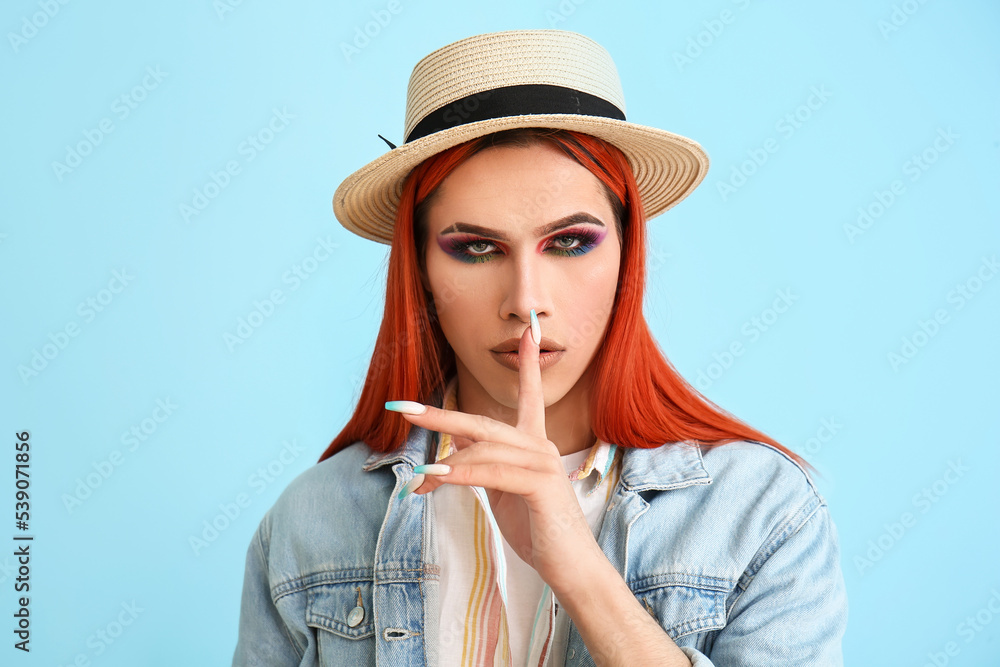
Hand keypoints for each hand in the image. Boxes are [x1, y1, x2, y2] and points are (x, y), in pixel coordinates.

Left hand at [387, 313, 601, 589]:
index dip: (528, 365)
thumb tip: (450, 445)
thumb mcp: (503, 490)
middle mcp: (539, 447)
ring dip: (443, 461)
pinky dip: (458, 473)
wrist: (571, 568)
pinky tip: (434, 479)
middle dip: (440, 413)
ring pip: (482, 448)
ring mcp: (542, 464)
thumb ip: (481, 463)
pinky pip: (490, 472)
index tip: (529, 334)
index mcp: (534, 445)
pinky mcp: (540, 485)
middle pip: (483, 422)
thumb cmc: (538, 530)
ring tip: (415, 476)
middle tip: (402, 406)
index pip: (530, 396)